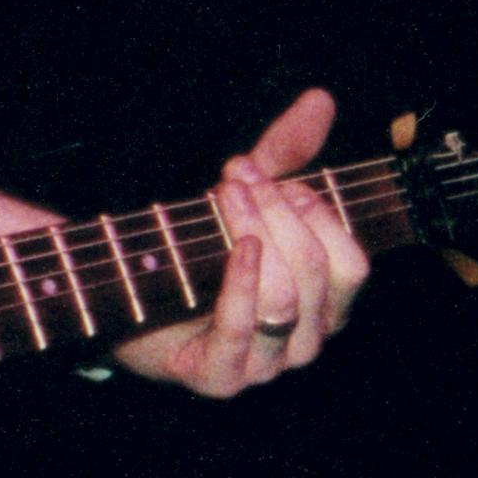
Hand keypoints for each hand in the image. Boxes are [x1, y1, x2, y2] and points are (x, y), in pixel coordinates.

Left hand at [114, 87, 366, 395]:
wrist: (127, 300)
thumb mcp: (248, 195)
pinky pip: (243, 330)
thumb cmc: (199, 249)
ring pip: (285, 299)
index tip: (271, 176)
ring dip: (256, 234)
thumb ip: (288, 152)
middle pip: (317, 273)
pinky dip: (241, 282)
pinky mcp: (220, 378)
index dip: (319, 214)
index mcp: (324, 305)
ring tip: (224, 196)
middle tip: (236, 177)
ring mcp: (265, 365)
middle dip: (277, 213)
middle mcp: (305, 341)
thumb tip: (320, 98)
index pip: (351, 265)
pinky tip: (237, 245)